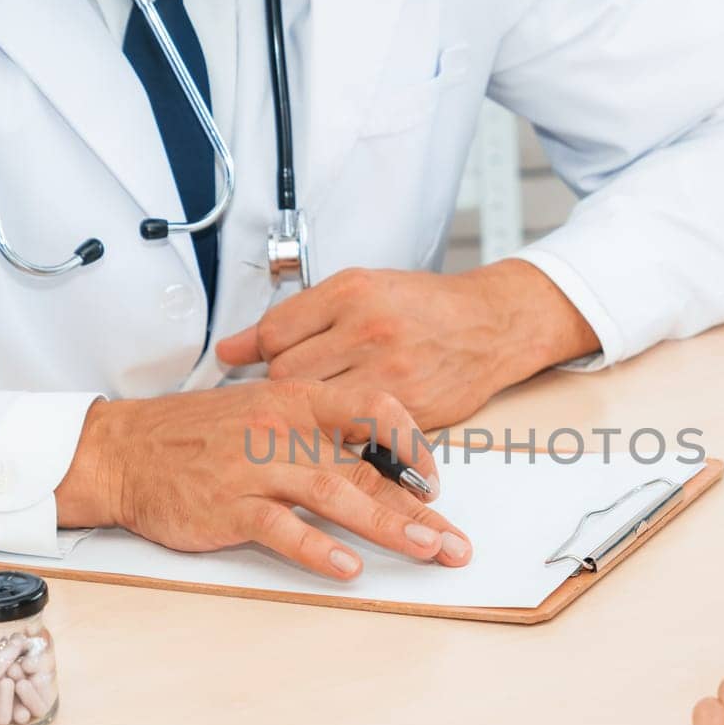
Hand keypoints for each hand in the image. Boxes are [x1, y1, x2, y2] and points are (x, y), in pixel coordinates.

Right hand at [54, 380, 472, 578]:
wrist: (122, 450)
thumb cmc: (196, 435)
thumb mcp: (261, 411)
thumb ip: (315, 431)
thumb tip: (374, 462)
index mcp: (297, 400)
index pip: (373, 409)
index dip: (412, 444)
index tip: (434, 482)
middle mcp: (283, 429)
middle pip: (366, 467)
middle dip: (419, 508)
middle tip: (457, 543)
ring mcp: (256, 468)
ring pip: (336, 495)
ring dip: (387, 526)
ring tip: (427, 550)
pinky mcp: (230, 506)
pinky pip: (282, 529)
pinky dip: (316, 550)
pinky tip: (347, 569)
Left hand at [215, 259, 599, 428]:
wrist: (491, 326)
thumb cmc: (425, 306)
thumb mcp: (360, 289)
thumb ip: (297, 317)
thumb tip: (233, 348)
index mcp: (352, 293)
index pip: (273, 332)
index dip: (255, 353)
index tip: (249, 365)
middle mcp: (369, 330)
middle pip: (286, 376)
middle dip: (279, 389)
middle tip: (288, 390)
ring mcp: (390, 373)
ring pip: (316, 410)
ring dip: (308, 416)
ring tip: (314, 409)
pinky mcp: (409, 411)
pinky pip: (354, 434)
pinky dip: (343, 435)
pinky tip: (343, 427)